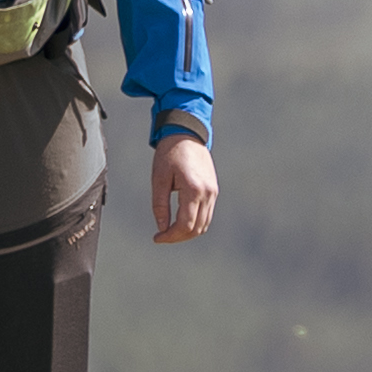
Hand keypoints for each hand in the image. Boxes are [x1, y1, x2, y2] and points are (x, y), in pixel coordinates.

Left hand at [147, 126, 218, 242]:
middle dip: (178, 237)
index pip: (185, 224)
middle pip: (196, 228)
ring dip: (188, 232)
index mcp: (193, 189)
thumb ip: (160, 205)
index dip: (170, 236)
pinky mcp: (214, 190)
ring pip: (204, 224)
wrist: (187, 134)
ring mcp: (213, 192)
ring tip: (170, 231)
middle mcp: (207, 193)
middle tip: (161, 236)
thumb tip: (161, 227)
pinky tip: (180, 222)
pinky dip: (195, 223)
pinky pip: (207, 214)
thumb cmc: (169, 154)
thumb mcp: (159, 179)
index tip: (157, 237)